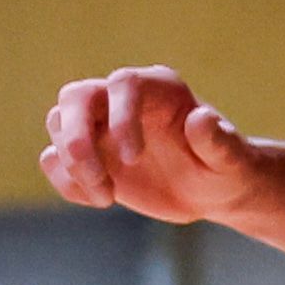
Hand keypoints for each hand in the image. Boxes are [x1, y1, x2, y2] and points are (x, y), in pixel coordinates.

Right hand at [42, 65, 269, 224]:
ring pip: (58, 124)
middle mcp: (121, 100)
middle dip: (77, 140)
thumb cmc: (225, 169)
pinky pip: (54, 160)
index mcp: (158, 88)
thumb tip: (201, 119)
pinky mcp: (85, 154)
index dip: (120, 117)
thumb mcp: (230, 159)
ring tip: (106, 197)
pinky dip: (67, 183)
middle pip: (75, 97)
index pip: (123, 84)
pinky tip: (100, 199)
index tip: (134, 159)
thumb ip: (218, 140)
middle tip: (98, 180)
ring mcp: (98, 125)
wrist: (209, 190)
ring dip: (71, 167)